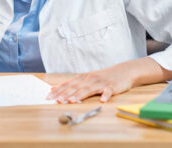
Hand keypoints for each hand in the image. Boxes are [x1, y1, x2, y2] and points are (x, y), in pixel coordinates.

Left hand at [47, 57, 171, 103]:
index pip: (67, 84)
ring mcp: (101, 82)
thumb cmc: (103, 77)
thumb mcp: (86, 79)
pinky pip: (108, 91)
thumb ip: (71, 84)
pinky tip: (102, 100)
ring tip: (72, 101)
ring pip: (89, 89)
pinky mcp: (112, 86)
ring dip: (80, 95)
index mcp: (83, 78)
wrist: (123, 71)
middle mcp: (90, 79)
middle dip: (65, 94)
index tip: (48, 96)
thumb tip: (54, 88)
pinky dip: (105, 95)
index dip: (58, 90)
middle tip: (56, 100)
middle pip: (75, 87)